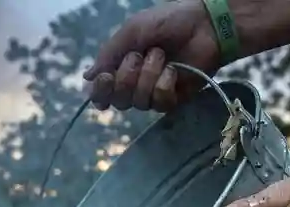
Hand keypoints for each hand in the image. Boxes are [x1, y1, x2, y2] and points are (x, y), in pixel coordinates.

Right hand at [83, 0, 220, 112]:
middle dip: (126, 78)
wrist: (203, 23)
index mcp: (120, 69)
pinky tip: (173, 71)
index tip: (106, 77)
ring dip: (148, 75)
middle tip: (138, 57)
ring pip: (138, 102)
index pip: (101, 94)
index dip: (101, 91)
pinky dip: (164, 83)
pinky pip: (159, 102)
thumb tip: (86, 78)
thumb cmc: (167, 22)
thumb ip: (108, 54)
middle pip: (117, 101)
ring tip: (161, 56)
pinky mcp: (172, 100)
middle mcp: (134, 86)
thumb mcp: (131, 31)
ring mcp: (153, 94)